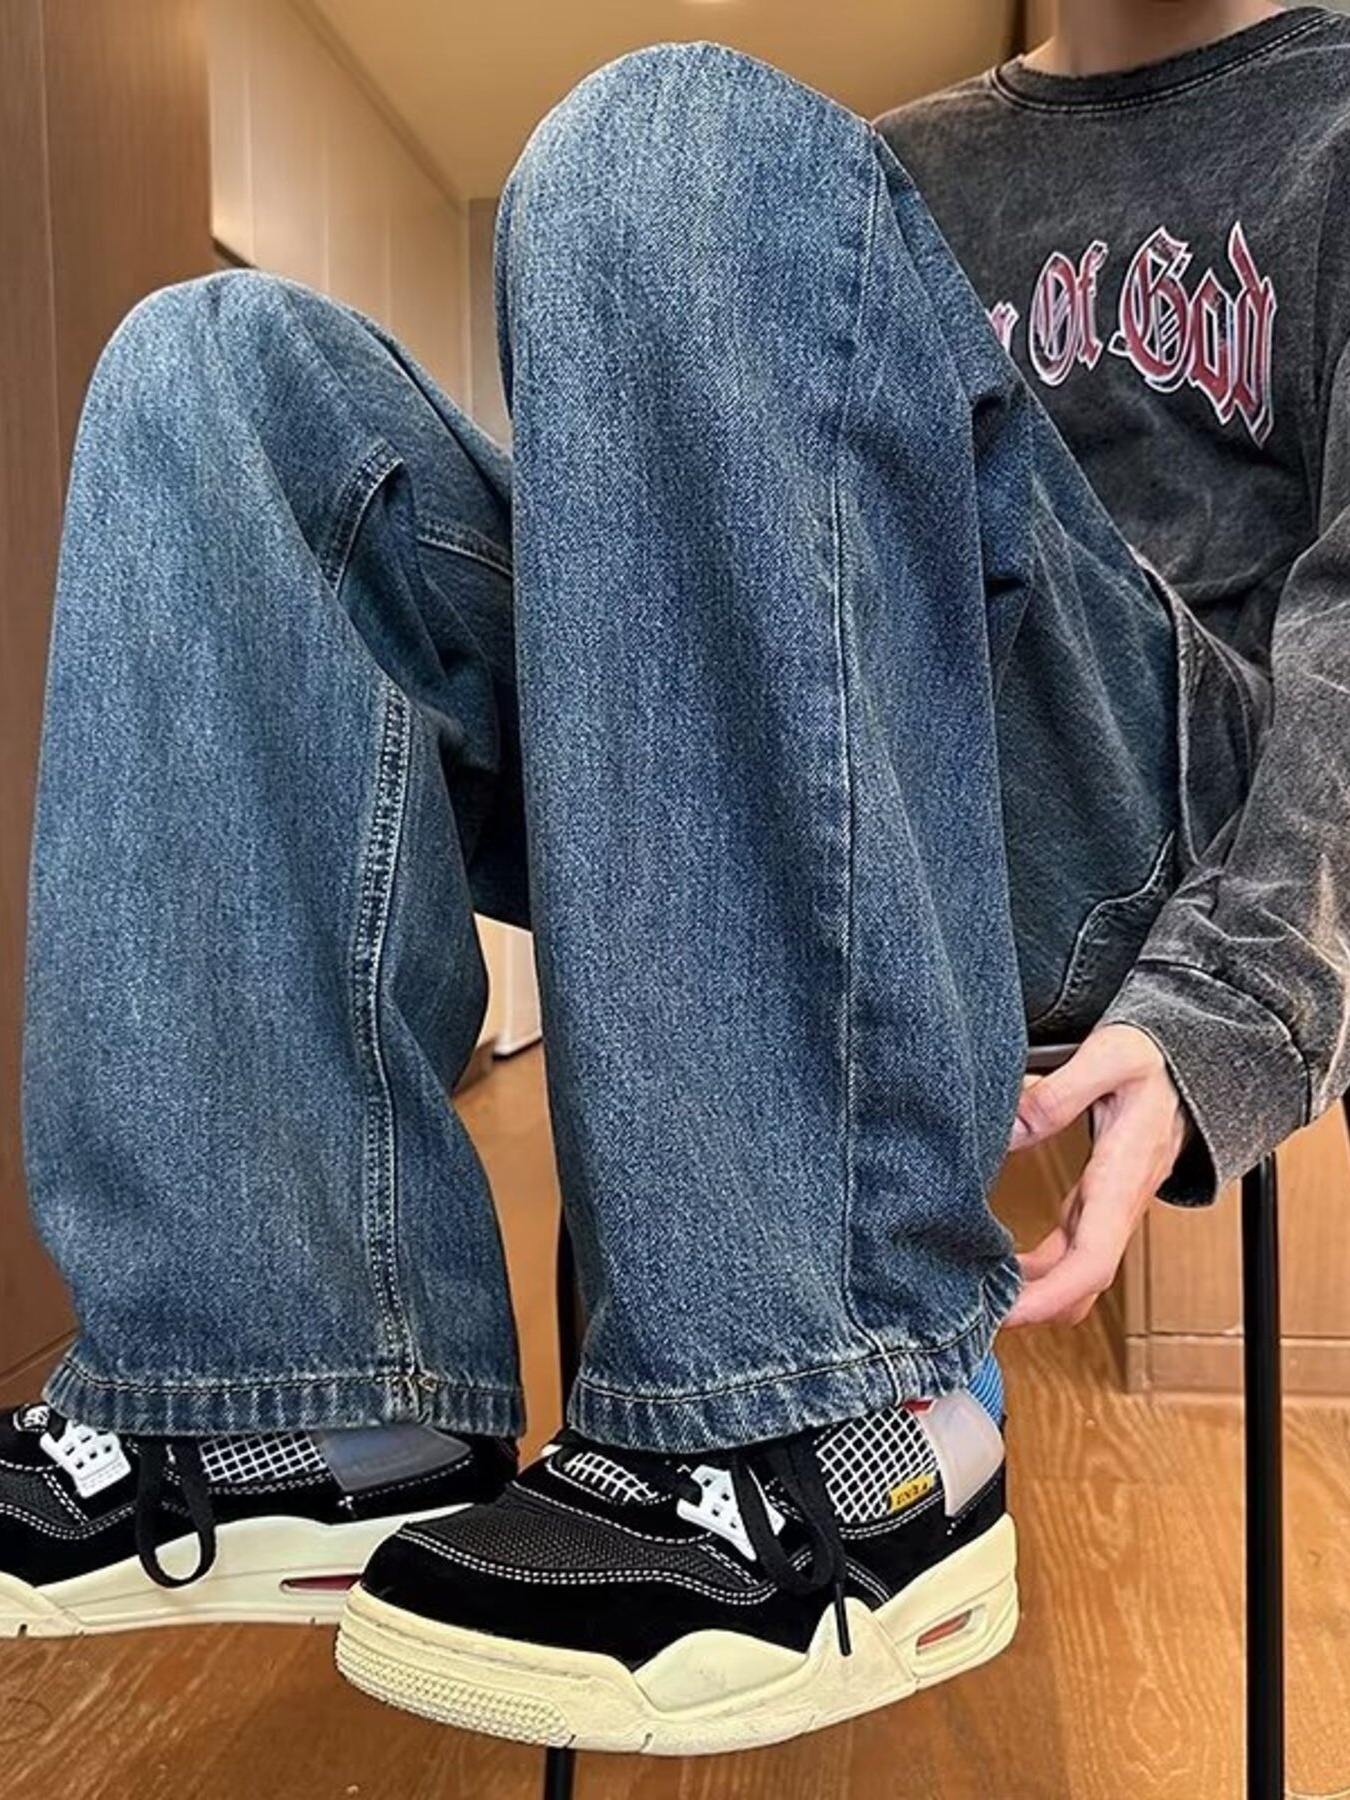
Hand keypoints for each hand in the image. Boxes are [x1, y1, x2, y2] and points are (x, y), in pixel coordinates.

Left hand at [1003, 1024, 1189, 1327]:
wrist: (1195, 1062)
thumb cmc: (1159, 1059)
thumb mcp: (1111, 1057)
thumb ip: (1059, 1092)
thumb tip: (1012, 1129)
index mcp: (1123, 1178)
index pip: (1093, 1260)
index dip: (1050, 1297)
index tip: (1009, 1315)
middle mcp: (1121, 1203)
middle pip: (1083, 1282)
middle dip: (1035, 1309)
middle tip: (975, 1320)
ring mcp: (1112, 1206)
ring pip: (1079, 1273)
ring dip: (1038, 1294)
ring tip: (981, 1299)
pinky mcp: (1102, 1199)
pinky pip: (1074, 1250)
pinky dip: (1043, 1270)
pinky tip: (1008, 1267)